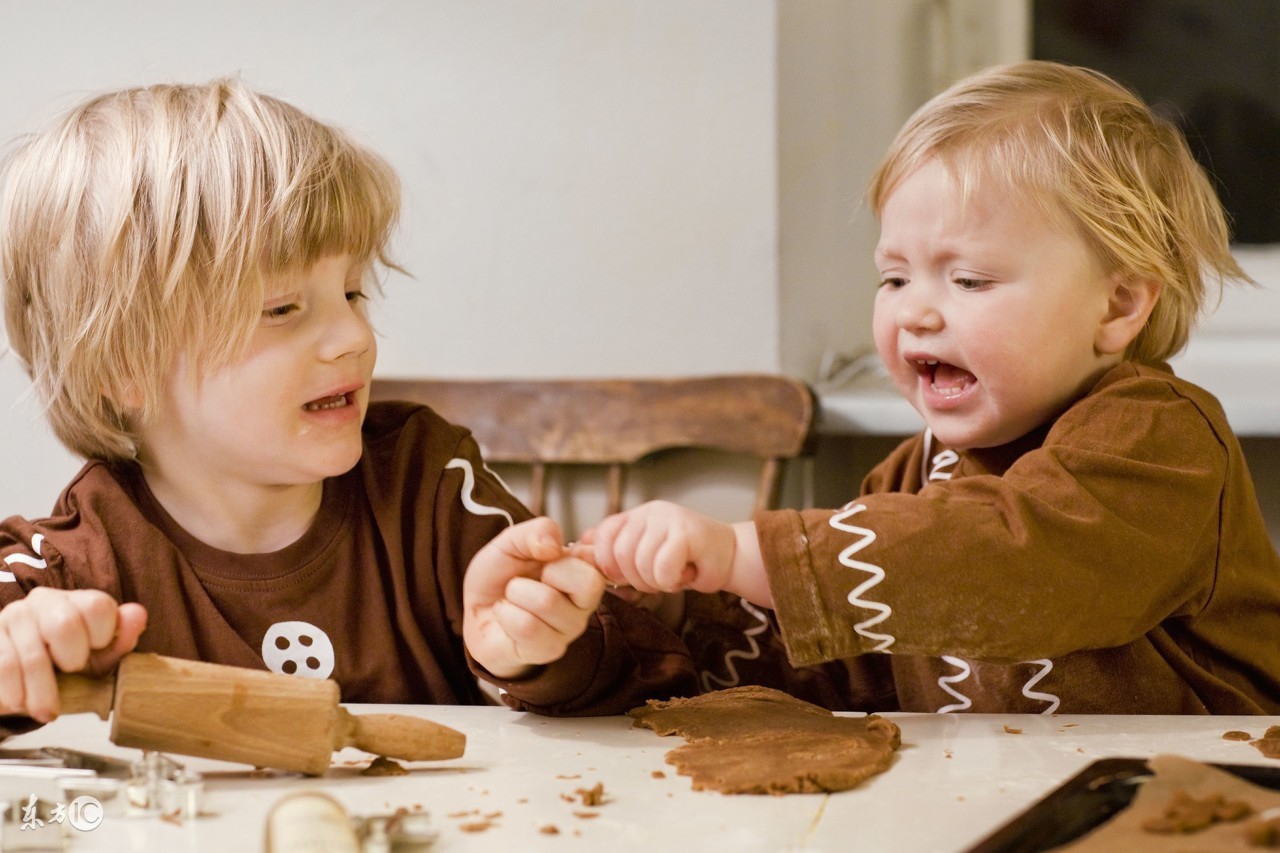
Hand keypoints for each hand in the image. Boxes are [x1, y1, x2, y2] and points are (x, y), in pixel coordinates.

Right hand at [0, 588, 146, 721]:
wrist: (22, 679)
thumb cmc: (66, 664)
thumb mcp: (99, 657)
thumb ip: (120, 640)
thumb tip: (137, 615)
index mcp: (78, 600)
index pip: (97, 606)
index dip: (102, 636)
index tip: (97, 651)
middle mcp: (44, 601)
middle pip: (63, 624)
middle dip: (71, 659)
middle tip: (72, 672)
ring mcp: (14, 616)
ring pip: (31, 655)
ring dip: (40, 692)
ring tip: (47, 712)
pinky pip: (3, 666)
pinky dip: (15, 693)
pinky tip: (21, 704)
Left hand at [464, 517, 605, 679]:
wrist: (475, 611)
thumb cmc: (501, 576)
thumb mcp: (512, 542)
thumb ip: (536, 532)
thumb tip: (554, 547)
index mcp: (585, 568)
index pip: (606, 557)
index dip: (581, 551)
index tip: (553, 553)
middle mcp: (586, 600)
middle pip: (590, 583)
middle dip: (549, 571)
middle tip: (532, 576)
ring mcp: (571, 627)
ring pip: (548, 602)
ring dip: (516, 594)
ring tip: (512, 597)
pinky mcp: (551, 649)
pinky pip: (527, 626)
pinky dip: (506, 613)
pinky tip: (506, 615)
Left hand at [582, 500, 736, 594]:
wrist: (733, 557)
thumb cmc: (688, 562)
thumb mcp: (647, 556)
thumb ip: (617, 552)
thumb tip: (579, 548)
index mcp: (636, 516)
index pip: (603, 535)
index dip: (607, 563)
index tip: (625, 578)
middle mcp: (650, 512)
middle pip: (618, 555)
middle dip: (635, 579)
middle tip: (658, 580)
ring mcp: (668, 519)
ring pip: (640, 564)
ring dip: (657, 582)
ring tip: (674, 576)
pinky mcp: (687, 531)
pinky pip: (662, 568)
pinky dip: (672, 581)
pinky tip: (687, 574)